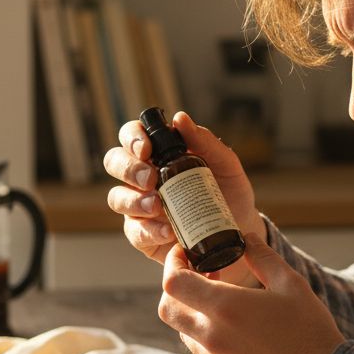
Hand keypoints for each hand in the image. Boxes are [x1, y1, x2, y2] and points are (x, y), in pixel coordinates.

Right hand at [103, 111, 264, 284]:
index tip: (146, 149)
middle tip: (151, 179)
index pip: (132, 135)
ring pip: (117, 198)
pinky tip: (168, 231)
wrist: (239, 229)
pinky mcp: (144, 235)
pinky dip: (149, 231)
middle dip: (128, 169)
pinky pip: (135, 232)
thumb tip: (180, 119)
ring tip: (158, 206)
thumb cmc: (229, 191)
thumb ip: (205, 141)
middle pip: (114, 163)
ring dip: (134, 201)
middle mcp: (141, 177)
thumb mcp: (225, 164)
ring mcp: (139, 206)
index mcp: (157, 153)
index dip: (132, 138)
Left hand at [158, 233, 343, 353]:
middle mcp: (212, 336)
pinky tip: (237, 326)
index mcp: (225, 308)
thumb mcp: (291, 284)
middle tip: (200, 275)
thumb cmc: (310, 330)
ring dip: (193, 311)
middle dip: (176, 288)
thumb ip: (262, 257)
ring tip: (223, 300)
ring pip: (184, 330)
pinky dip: (208, 333)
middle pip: (168, 309)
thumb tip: (246, 237)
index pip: (173, 283)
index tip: (185, 254)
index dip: (172, 263)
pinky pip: (203, 351)